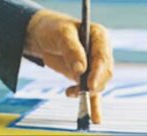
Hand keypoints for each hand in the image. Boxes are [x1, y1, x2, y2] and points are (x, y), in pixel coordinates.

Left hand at [24, 9, 112, 123]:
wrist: (42, 35)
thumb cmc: (53, 29)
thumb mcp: (60, 34)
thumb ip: (71, 49)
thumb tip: (81, 69)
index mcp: (99, 36)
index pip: (103, 56)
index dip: (98, 72)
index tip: (90, 85)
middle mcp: (101, 52)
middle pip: (104, 73)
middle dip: (93, 84)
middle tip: (80, 91)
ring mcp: (94, 66)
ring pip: (98, 84)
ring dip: (87, 92)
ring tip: (71, 93)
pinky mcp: (86, 78)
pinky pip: (92, 93)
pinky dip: (93, 104)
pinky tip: (94, 117)